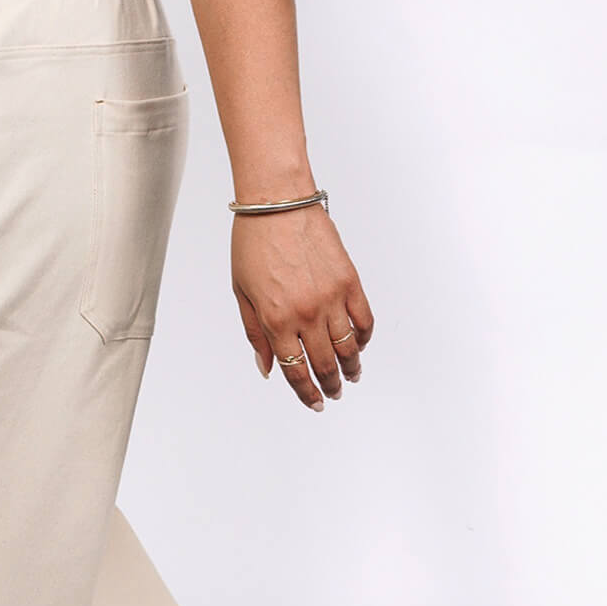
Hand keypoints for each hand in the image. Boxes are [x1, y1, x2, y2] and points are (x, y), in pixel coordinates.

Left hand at [232, 205, 374, 410]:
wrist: (277, 203)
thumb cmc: (253, 241)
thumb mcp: (241, 292)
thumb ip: (255, 334)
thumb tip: (267, 367)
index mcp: (276, 320)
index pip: (296, 371)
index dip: (306, 393)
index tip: (313, 402)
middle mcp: (307, 314)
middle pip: (324, 364)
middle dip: (329, 385)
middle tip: (332, 393)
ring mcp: (332, 298)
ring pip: (349, 347)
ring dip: (351, 367)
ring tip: (350, 375)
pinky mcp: (350, 281)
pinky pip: (364, 319)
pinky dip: (364, 337)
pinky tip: (360, 344)